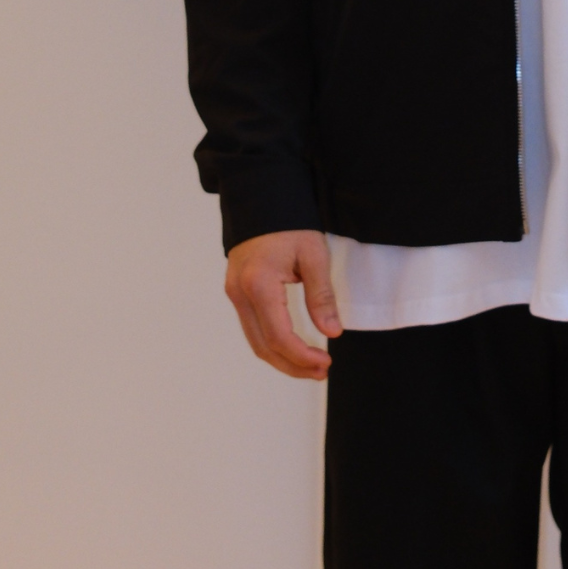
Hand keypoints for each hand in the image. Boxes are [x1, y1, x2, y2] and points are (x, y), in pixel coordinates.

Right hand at [225, 230, 341, 379]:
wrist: (261, 197)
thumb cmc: (290, 221)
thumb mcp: (313, 254)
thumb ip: (321, 295)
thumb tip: (333, 332)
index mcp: (258, 284)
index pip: (279, 336)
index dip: (302, 357)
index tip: (325, 363)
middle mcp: (240, 293)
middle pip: (263, 347)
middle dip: (292, 365)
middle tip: (321, 371)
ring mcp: (234, 294)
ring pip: (255, 341)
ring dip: (282, 359)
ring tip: (311, 365)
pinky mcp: (236, 292)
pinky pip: (252, 328)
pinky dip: (272, 344)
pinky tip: (293, 347)